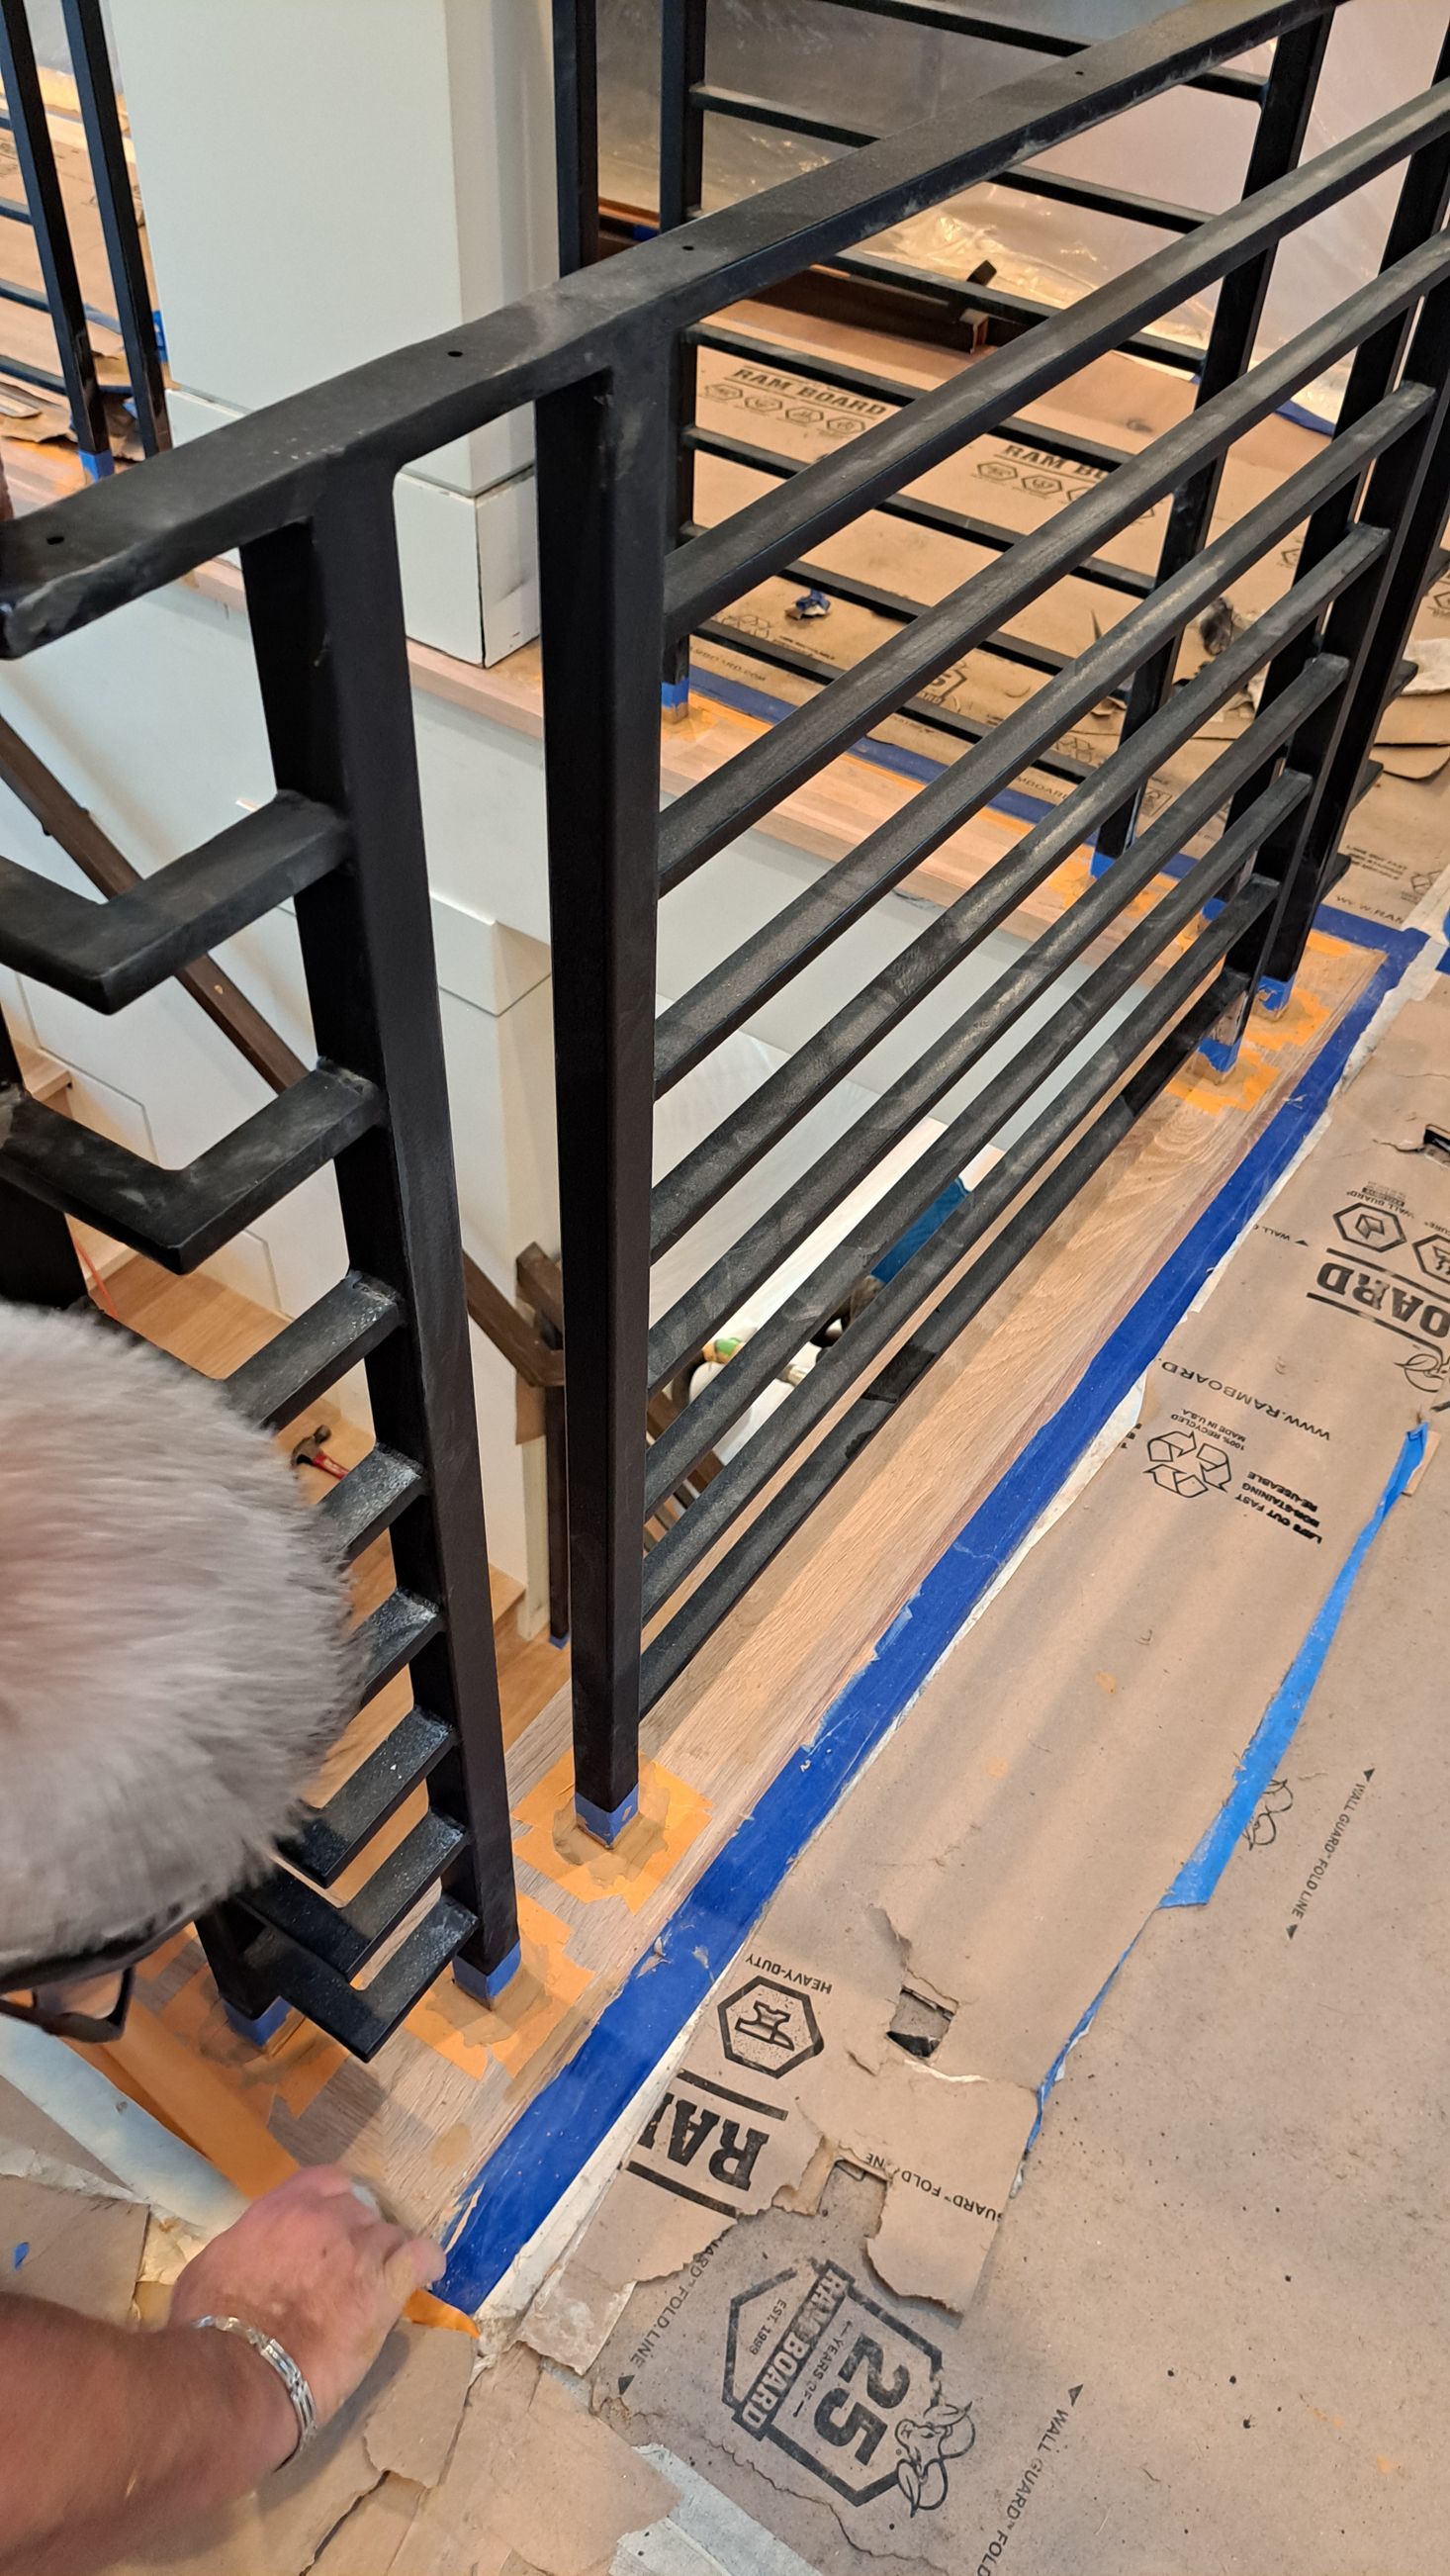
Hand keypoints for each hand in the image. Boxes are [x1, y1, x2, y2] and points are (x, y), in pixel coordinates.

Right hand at [169, 2167, 443, 2434]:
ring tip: (376, 2287)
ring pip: (391, 2234)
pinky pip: (422, 2258)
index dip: (331, 2206)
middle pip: (359, 2211)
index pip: (326, 2182)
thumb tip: (249, 2258)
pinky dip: (426, 2264)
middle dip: (354, 2239)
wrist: (238, 2370)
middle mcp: (326, 2216)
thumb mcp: (212, 2267)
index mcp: (282, 2207)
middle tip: (344, 2274)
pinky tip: (424, 2275)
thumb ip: (243, 2248)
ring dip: (384, 2257)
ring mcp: (360, 2248)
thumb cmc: (209, 2326)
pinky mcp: (384, 2287)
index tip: (327, 2230)